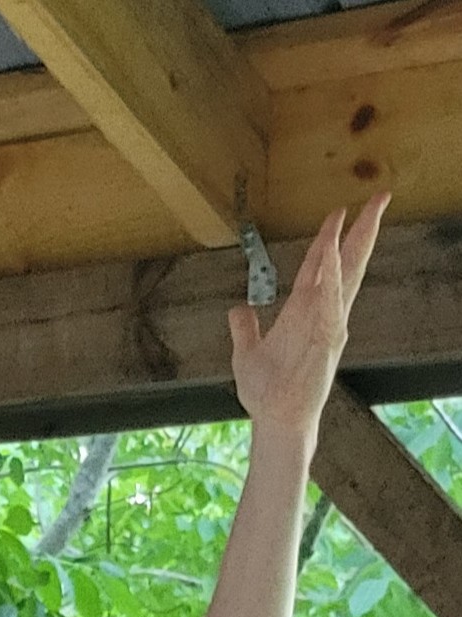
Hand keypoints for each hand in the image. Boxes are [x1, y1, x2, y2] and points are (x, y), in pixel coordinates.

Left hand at [228, 193, 388, 444]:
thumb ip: (244, 328)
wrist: (274, 419)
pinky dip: (334, 280)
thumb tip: (237, 310)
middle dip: (363, 228)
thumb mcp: (246, 353)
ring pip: (347, 275)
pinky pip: (332, 304)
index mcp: (303, 310)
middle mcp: (321, 312)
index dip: (328, 237)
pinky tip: (335, 258)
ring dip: (356, 244)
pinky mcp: (328, 341)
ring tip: (366, 213)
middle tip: (380, 197)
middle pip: (347, 261)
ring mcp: (329, 324)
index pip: (319, 264)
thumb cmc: (267, 392)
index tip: (339, 211)